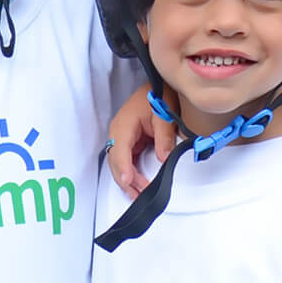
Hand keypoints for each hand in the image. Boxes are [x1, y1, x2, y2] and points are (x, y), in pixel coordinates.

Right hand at [106, 83, 175, 198]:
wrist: (161, 86)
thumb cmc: (160, 96)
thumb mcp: (164, 115)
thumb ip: (164, 137)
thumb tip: (164, 158)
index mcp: (124, 124)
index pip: (120, 150)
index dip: (124, 167)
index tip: (128, 180)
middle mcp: (118, 132)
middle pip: (116, 161)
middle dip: (126, 179)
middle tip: (139, 195)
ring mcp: (122, 138)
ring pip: (119, 163)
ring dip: (127, 179)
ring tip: (138, 195)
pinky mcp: (129, 142)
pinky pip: (126, 161)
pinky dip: (131, 173)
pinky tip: (137, 185)